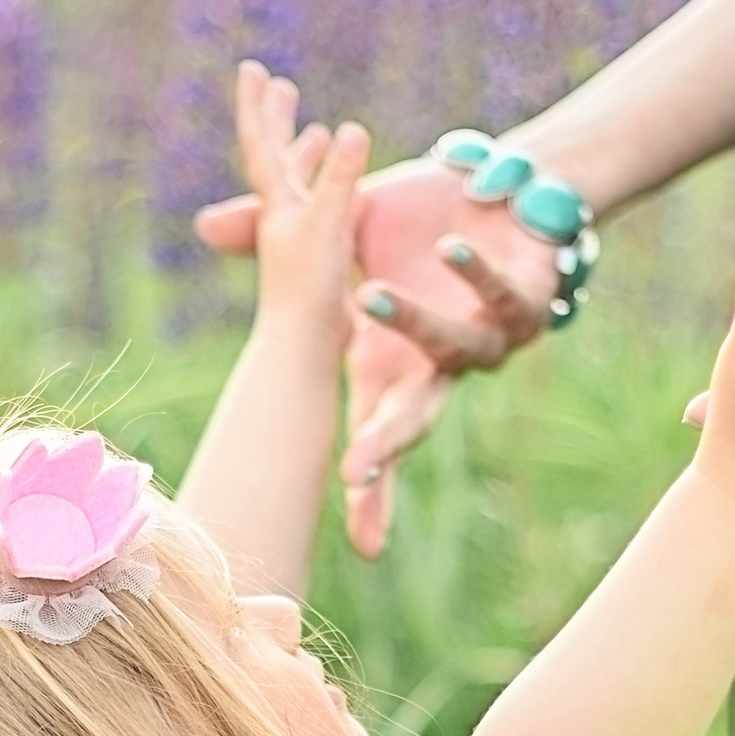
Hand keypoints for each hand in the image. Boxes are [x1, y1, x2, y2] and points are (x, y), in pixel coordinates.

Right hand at [197, 153, 565, 559]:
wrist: (500, 191)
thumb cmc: (413, 223)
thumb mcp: (337, 230)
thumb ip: (273, 231)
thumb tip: (205, 227)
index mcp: (392, 367)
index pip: (374, 437)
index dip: (371, 492)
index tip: (363, 544)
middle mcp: (439, 368)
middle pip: (413, 419)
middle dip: (385, 444)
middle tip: (356, 468)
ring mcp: (487, 340)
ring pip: (451, 347)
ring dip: (410, 323)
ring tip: (368, 296)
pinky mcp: (529, 303)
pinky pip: (500, 295)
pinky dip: (474, 276)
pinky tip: (450, 252)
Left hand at [232, 60, 372, 354]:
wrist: (306, 350)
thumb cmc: (312, 292)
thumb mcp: (330, 226)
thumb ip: (340, 180)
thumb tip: (350, 128)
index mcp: (279, 205)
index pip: (262, 145)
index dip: (257, 106)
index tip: (251, 67)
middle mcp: (285, 218)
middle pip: (277, 158)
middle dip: (279, 121)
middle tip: (280, 85)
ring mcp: (304, 239)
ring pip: (303, 184)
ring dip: (308, 155)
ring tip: (316, 132)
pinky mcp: (325, 260)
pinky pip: (329, 210)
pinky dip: (337, 190)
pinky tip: (352, 191)